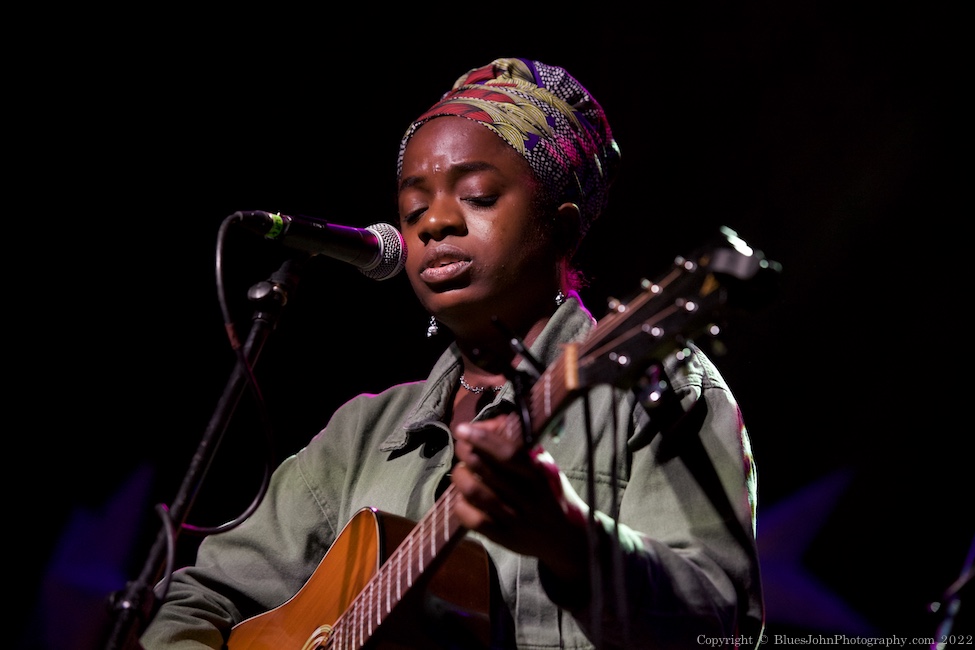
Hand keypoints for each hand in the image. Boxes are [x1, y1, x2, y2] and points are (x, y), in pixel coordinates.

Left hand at [451, 415, 590, 585]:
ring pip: (477, 494)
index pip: (508, 454)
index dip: (483, 440)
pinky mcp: (504, 538)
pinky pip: (475, 520)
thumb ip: (524, 452)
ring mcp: (515, 520)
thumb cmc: (552, 497)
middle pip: (488, 472)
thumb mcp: (547, 471)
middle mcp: (527, 498)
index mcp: (538, 476)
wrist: (566, 540)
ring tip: (460, 470)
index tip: (464, 429)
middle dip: (467, 454)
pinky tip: (460, 497)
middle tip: (460, 446)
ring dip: (461, 477)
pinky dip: (461, 505)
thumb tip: (493, 427)